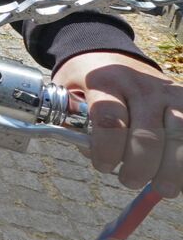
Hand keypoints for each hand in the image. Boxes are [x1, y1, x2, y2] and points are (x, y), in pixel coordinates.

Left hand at [54, 52, 182, 196]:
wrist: (110, 52)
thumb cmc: (87, 82)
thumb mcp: (68, 93)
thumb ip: (75, 123)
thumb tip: (95, 155)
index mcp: (105, 82)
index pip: (109, 119)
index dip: (108, 149)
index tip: (104, 166)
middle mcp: (140, 86)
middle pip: (147, 135)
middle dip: (140, 168)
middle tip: (130, 180)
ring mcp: (168, 93)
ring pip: (179, 136)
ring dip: (172, 169)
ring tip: (163, 187)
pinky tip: (180, 176)